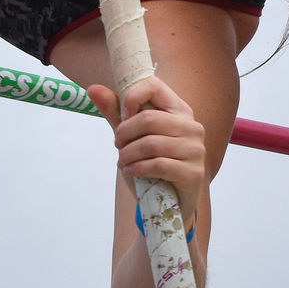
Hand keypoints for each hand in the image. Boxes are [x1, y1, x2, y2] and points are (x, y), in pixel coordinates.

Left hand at [88, 77, 204, 230]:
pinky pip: (159, 165)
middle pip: (148, 119)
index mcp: (178, 109)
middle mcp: (191, 126)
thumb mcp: (130, 135)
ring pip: (151, 144)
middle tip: (117, 145)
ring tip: (123, 161)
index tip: (122, 116)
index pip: (153, 86)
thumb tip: (92, 89)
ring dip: (128, 154)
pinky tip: (131, 171)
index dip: (131, 98)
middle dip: (124, 133)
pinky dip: (138, 168)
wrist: (168, 201)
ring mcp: (195, 150)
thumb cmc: (150, 163)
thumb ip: (114, 112)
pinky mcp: (193, 173)